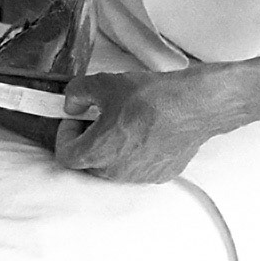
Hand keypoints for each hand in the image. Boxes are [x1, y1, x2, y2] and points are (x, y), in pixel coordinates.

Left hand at [55, 60, 259, 183]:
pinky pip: (136, 168)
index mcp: (100, 152)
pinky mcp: (160, 174)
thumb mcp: (103, 84)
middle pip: (88, 164)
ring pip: (112, 168)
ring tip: (122, 123)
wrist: (194, 106)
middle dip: (86, 142)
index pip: (66, 156)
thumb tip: (71, 104)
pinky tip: (142, 131)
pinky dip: (132, 153)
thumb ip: (77, 93)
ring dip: (110, 149)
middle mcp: (118, 171)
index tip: (75, 119)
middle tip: (96, 119)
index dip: (65, 135)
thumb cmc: (151, 96)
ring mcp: (141, 176)